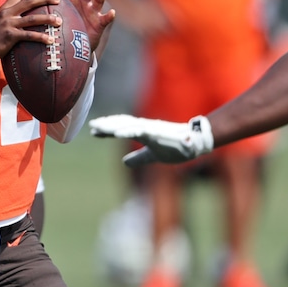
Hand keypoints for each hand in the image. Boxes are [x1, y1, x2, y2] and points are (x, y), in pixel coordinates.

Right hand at [0, 0, 61, 68]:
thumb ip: (6, 19)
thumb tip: (17, 20)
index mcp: (4, 9)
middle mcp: (7, 13)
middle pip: (29, 2)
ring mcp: (9, 24)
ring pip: (33, 19)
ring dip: (48, 19)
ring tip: (59, 21)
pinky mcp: (10, 36)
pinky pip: (29, 36)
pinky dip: (41, 37)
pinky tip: (51, 40)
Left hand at [65, 0, 115, 52]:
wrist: (76, 45)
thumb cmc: (68, 26)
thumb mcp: (60, 13)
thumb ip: (51, 5)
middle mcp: (87, 3)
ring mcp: (95, 12)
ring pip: (99, 0)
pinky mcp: (100, 23)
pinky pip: (107, 18)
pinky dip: (110, 15)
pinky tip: (112, 12)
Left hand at [89, 114, 214, 164]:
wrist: (195, 144)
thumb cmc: (176, 147)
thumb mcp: (153, 156)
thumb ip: (139, 158)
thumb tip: (124, 163)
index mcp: (143, 132)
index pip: (121, 129)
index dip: (107, 130)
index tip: (93, 131)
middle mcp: (144, 128)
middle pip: (121, 124)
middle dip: (106, 125)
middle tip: (91, 126)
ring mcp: (150, 129)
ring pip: (128, 125)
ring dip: (113, 126)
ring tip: (99, 126)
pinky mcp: (158, 132)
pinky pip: (140, 131)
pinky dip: (128, 130)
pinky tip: (117, 132)